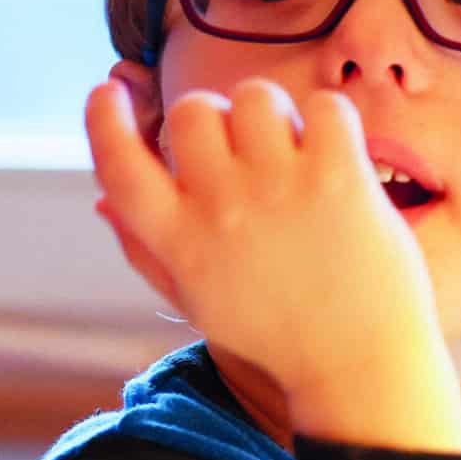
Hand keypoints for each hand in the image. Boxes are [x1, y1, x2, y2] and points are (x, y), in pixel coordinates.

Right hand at [86, 77, 460, 447]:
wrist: (359, 369)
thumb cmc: (273, 333)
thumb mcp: (194, 299)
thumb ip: (144, 249)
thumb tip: (101, 200)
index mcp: (180, 241)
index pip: (118, 166)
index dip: (103, 120)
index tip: (108, 90)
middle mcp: (221, 210)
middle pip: (193, 112)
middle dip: (215, 118)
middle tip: (243, 151)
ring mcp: (279, 189)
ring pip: (255, 97)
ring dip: (272, 115)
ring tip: (292, 154)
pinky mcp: (338, 178)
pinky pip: (324, 107)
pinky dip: (331, 121)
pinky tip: (334, 155)